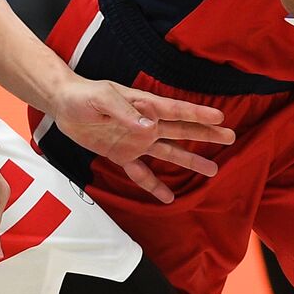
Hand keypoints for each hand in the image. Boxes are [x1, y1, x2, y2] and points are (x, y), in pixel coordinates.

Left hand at [49, 78, 235, 203]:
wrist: (63, 105)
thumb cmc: (84, 96)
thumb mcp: (102, 99)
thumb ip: (125, 113)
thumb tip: (149, 127)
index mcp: (144, 106)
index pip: (176, 110)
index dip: (198, 114)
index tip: (220, 118)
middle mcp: (145, 124)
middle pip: (181, 130)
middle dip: (205, 134)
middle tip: (230, 137)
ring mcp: (135, 141)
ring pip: (169, 152)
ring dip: (190, 160)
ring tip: (212, 170)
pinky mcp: (122, 155)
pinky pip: (141, 173)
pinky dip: (154, 186)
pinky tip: (168, 198)